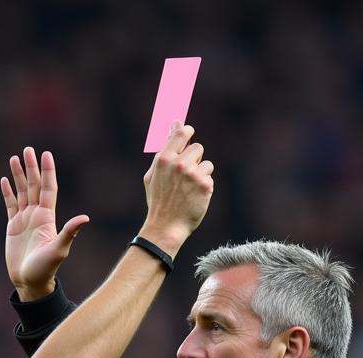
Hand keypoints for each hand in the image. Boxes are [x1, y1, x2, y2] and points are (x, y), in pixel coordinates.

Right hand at [1, 148, 89, 301]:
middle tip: (28, 150)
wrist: (30, 281)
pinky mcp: (13, 227)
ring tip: (14, 158)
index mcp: (47, 217)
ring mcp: (25, 220)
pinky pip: (10, 205)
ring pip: (22, 192)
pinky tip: (4, 180)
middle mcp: (37, 215)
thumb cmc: (45, 268)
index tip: (45, 154)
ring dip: (18, 176)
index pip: (48, 189)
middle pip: (34, 186)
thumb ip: (69, 232)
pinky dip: (7, 192)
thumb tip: (85, 218)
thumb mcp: (59, 250)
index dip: (47, 172)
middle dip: (31, 168)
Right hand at [139, 122, 214, 256]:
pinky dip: (204, 187)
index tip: (189, 133)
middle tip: (185, 176)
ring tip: (189, 189)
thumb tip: (175, 125)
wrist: (166, 227)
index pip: (182, 132)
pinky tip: (194, 198)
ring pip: (206, 163)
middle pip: (197, 148)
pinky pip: (209, 178)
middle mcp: (179, 164)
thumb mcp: (153, 175)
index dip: (188, 131)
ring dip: (200, 174)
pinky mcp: (205, 186)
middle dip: (194, 159)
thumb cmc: (158, 201)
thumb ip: (163, 150)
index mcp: (164, 158)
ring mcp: (193, 175)